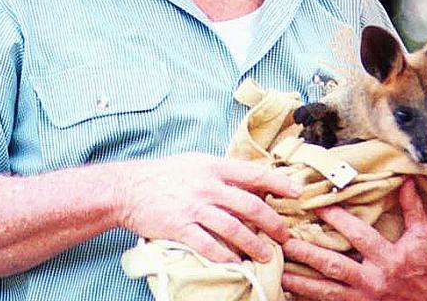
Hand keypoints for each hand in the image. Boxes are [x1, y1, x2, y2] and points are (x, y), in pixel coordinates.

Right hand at [113, 153, 298, 263]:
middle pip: (251, 205)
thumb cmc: (166, 175)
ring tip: (267, 255)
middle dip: (273, 222)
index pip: (255, 174)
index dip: (280, 183)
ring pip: (234, 228)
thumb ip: (225, 173)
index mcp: (215, 167)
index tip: (298, 194)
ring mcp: (194, 207)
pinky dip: (224, 256)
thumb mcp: (198, 163)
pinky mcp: (179, 227)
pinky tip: (236, 264)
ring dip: (254, 244)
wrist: (128, 188)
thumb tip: (256, 182)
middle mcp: (207, 186)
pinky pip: (208, 245)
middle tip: (285, 235)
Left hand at [281, 180, 426, 300]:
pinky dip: (312, 300)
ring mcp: (364, 299)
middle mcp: (373, 279)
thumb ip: (412, 209)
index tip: (318, 205)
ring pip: (327, 291)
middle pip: (335, 266)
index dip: (337, 219)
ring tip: (280, 273)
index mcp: (388, 258)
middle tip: (285, 242)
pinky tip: (294, 294)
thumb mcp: (423, 239)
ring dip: (302, 283)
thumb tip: (405, 180)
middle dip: (308, 255)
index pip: (358, 235)